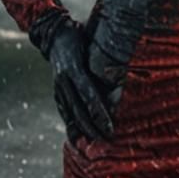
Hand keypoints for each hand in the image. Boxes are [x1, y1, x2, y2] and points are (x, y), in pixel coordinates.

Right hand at [28, 7, 115, 143]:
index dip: (100, 112)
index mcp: (74, 67)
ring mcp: (58, 85)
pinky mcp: (56, 89)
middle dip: (93, 127)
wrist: (53, 34)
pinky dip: (71, 124)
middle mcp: (63, 79)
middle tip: (107, 141)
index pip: (89, 94)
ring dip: (82, 129)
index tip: (110, 126)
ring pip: (70, 112)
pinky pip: (64, 110)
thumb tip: (125, 68)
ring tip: (94, 144)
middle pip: (79, 109)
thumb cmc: (78, 34)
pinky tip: (78, 136)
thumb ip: (105, 55)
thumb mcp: (92, 40)